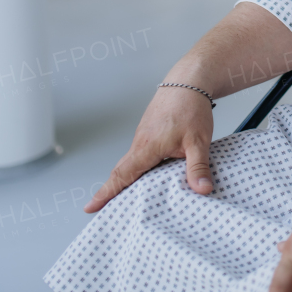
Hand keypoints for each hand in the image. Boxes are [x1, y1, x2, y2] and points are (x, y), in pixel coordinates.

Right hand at [85, 86, 214, 212]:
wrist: (189, 82)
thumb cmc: (190, 108)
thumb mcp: (199, 141)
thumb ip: (198, 167)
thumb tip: (202, 190)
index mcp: (146, 148)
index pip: (121, 176)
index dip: (105, 193)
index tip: (90, 208)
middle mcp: (140, 143)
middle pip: (121, 172)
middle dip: (110, 191)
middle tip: (100, 210)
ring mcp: (144, 137)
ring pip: (131, 163)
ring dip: (124, 180)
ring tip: (123, 200)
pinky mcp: (150, 133)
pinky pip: (139, 155)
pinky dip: (137, 168)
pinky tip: (146, 176)